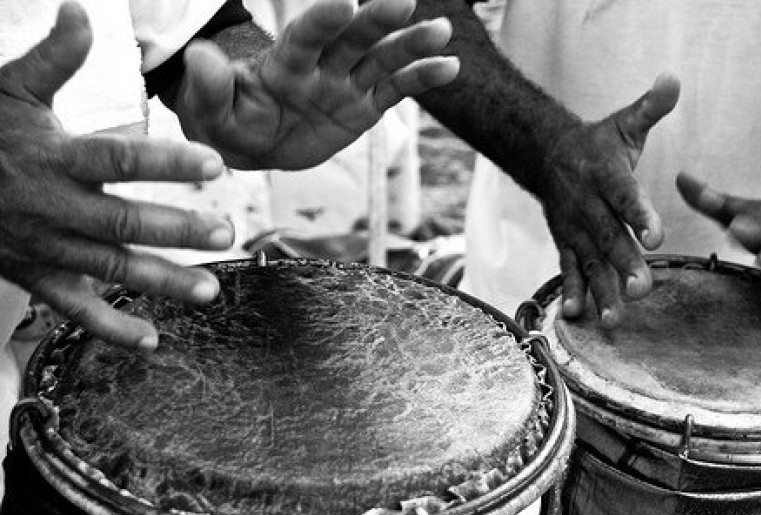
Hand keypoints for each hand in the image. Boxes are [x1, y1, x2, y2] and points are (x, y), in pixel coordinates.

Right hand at [0, 2, 235, 349]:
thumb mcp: (9, 89)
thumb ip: (52, 59)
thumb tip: (81, 12)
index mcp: (54, 158)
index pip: (118, 158)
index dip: (167, 162)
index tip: (216, 163)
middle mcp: (54, 207)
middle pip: (123, 222)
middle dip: (178, 229)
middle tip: (227, 231)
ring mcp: (46, 248)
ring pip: (110, 269)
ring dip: (162, 282)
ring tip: (211, 291)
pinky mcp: (36, 276)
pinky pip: (74, 309)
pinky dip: (110, 327)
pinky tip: (150, 340)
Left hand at [172, 0, 459, 169]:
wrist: (252, 143)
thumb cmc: (227, 122)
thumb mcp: (210, 112)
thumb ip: (211, 86)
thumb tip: (200, 57)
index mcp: (284, 63)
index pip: (307, 35)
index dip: (324, 18)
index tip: (345, 1)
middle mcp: (321, 66)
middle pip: (353, 38)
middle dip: (377, 20)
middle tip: (404, 0)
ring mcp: (345, 84)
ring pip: (382, 60)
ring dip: (411, 44)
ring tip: (441, 31)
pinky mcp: (363, 107)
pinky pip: (395, 91)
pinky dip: (421, 79)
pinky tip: (449, 67)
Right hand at [541, 74, 679, 326]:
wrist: (546, 155)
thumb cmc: (597, 143)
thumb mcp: (623, 122)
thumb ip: (650, 107)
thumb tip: (672, 78)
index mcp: (605, 175)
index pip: (624, 196)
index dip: (638, 215)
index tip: (656, 237)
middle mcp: (588, 205)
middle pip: (607, 237)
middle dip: (623, 265)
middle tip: (642, 290)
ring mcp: (575, 228)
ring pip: (589, 261)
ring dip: (602, 290)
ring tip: (615, 319)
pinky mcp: (566, 243)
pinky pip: (568, 269)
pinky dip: (572, 292)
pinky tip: (576, 316)